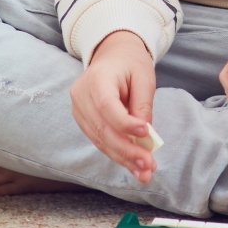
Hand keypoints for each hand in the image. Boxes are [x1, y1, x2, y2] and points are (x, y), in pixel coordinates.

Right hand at [70, 31, 159, 180]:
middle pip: (102, 129)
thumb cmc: (130, 63)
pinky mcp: (83, 121)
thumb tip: (145, 137)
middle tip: (149, 165)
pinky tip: (134, 166)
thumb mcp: (144, 77)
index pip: (107, 106)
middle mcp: (81, 95)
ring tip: (145, 172)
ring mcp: (78, 110)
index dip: (125, 123)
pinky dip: (118, 154)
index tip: (146, 133)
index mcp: (96, 78)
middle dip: (127, 150)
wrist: (113, 55)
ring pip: (101, 140)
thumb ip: (143, 105)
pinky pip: (100, 141)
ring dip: (123, 158)